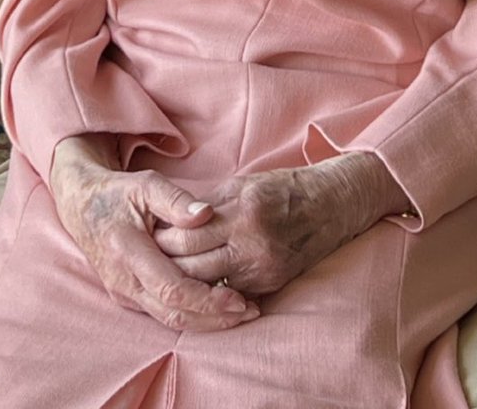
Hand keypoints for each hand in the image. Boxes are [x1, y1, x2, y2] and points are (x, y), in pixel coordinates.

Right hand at [49, 135, 260, 331]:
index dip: (207, 300)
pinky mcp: (128, 296)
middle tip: (249, 311)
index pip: (172, 290)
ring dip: (205, 322)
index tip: (239, 298)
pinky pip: (162, 313)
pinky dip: (191, 314)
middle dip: (214, 318)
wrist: (81, 206)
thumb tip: (207, 214)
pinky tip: (215, 307)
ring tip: (240, 313)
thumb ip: (175, 200)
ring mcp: (125, 293)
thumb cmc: (116, 193)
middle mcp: (124, 281)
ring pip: (168, 320)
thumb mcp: (145, 185)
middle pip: (174, 315)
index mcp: (128, 253)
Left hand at [154, 153, 408, 297]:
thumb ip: (207, 205)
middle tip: (146, 259)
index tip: (145, 235)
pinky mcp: (271, 284)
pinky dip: (210, 287)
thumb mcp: (243, 184)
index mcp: (241, 211)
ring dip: (184, 280)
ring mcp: (263, 268)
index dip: (161, 238)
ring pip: (207, 286)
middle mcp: (252, 243)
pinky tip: (195, 281)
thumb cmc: (283, 188)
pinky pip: (229, 291)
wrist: (332, 205)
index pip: (186, 235)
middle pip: (192, 266)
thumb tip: (169, 220)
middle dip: (166, 264)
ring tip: (164, 272)